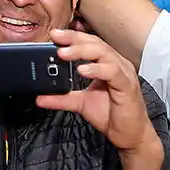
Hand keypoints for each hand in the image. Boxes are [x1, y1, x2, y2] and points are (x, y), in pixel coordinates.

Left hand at [37, 29, 153, 150]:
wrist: (129, 135)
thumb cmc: (112, 115)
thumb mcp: (81, 104)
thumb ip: (61, 98)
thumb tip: (40, 97)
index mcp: (107, 64)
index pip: (89, 43)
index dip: (72, 37)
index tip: (54, 35)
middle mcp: (117, 64)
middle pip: (95, 43)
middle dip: (74, 39)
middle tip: (56, 38)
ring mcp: (124, 73)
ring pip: (104, 53)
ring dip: (82, 51)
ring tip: (64, 53)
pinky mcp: (127, 86)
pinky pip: (112, 72)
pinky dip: (96, 69)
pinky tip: (83, 70)